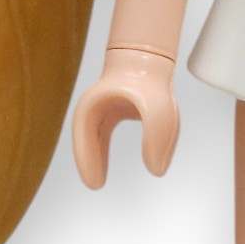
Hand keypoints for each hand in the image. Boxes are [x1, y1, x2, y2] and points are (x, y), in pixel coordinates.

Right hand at [71, 48, 180, 184]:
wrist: (151, 58)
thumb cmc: (152, 81)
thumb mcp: (160, 113)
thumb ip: (158, 140)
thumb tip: (157, 170)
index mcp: (95, 107)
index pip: (84, 139)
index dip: (88, 163)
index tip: (95, 185)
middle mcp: (96, 108)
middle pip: (87, 140)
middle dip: (90, 163)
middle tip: (96, 185)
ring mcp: (104, 108)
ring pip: (97, 138)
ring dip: (98, 156)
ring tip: (98, 179)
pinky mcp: (115, 110)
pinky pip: (105, 134)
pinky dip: (104, 149)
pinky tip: (110, 161)